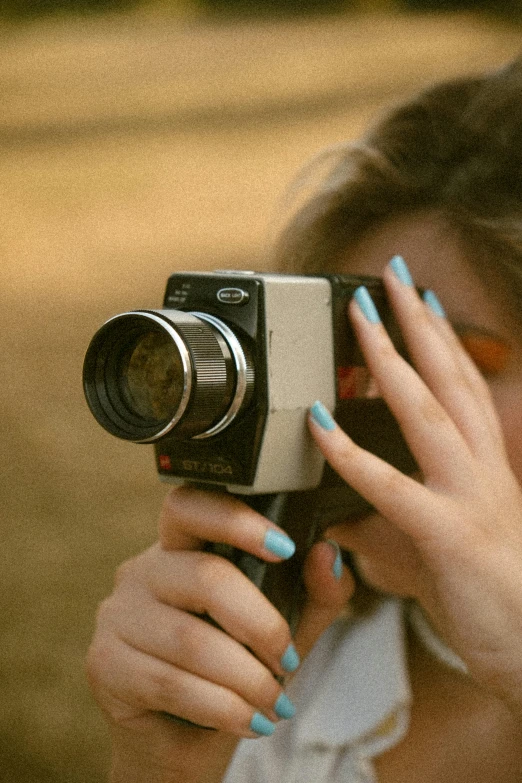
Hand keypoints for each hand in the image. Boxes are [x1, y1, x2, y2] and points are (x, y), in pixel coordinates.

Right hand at [86, 487, 352, 780]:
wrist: (185, 738)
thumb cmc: (236, 668)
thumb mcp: (286, 627)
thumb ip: (313, 592)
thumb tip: (328, 554)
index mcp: (181, 547)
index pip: (190, 506)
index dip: (236, 521)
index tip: (285, 547)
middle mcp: (143, 570)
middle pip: (204, 576)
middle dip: (260, 624)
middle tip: (287, 660)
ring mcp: (117, 615)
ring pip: (190, 639)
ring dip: (246, 678)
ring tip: (274, 701)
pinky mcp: (104, 663)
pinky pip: (170, 682)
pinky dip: (222, 708)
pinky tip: (249, 721)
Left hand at [309, 261, 521, 714]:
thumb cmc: (480, 590)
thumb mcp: (429, 543)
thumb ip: (380, 520)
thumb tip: (333, 510)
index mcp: (481, 462)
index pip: (463, 385)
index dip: (442, 338)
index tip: (420, 298)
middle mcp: (481, 466)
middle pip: (451, 378)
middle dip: (419, 322)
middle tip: (393, 275)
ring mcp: (468, 495)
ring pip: (428, 412)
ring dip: (393, 360)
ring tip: (364, 317)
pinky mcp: (448, 533)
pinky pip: (391, 487)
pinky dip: (352, 454)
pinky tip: (321, 424)